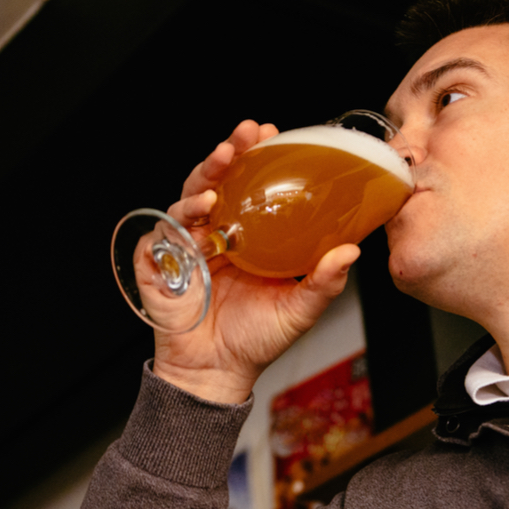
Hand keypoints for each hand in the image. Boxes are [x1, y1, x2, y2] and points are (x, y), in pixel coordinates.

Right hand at [153, 120, 359, 403]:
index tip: (271, 135)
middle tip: (242, 137)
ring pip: (186, 199)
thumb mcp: (298, 309)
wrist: (216, 373)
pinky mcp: (158, 265)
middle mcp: (214, 234)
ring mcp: (184, 247)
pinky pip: (160, 237)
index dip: (256, 158)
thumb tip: (351, 251)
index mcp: (245, 235)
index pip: (248, 186)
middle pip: (215, 182)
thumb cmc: (255, 339)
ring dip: (203, 180)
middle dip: (226, 154)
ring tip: (221, 168)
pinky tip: (198, 217)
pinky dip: (176, 224)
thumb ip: (323, 281)